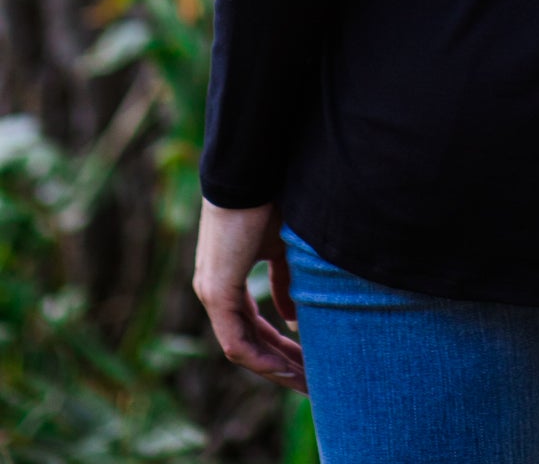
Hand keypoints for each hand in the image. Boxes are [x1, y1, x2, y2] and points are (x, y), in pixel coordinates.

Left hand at [193, 198, 307, 394]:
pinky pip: (236, 342)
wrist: (252, 170)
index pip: (255, 326)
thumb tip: (295, 320)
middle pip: (251, 342)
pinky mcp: (216, 291)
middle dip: (283, 364)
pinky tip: (287, 369)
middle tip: (312, 382)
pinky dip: (262, 359)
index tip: (310, 361)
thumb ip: (288, 284)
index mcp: (228, 278)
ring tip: (306, 382)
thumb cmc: (271, 198)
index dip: (282, 346)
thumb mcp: (284, 247)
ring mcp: (212, 292)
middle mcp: (215, 290)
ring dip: (275, 368)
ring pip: (243, 348)